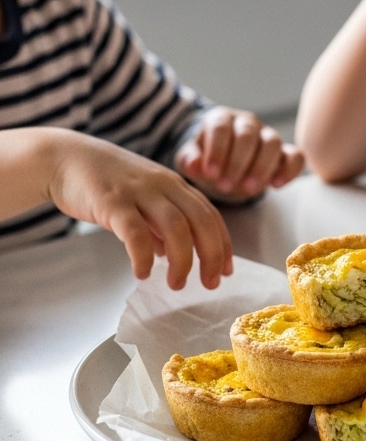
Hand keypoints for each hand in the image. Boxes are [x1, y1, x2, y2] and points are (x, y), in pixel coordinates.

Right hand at [47, 133, 232, 288]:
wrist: (64, 157)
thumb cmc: (104, 181)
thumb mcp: (141, 198)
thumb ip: (157, 224)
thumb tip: (169, 254)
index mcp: (174, 184)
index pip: (210, 215)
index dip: (223, 244)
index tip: (226, 270)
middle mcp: (162, 185)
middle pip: (201, 221)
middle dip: (211, 255)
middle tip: (209, 283)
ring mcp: (139, 192)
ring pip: (175, 227)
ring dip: (182, 260)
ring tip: (176, 284)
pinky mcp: (112, 201)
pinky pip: (135, 232)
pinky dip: (143, 256)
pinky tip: (141, 273)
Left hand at [175, 107, 303, 199]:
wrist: (223, 163)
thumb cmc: (206, 158)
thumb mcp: (191, 158)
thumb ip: (189, 159)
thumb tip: (194, 166)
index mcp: (221, 119)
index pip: (220, 128)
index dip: (216, 150)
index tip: (209, 173)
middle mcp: (247, 123)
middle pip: (247, 135)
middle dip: (237, 162)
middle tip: (225, 186)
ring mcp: (267, 136)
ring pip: (273, 142)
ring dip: (261, 167)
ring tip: (248, 190)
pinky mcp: (285, 153)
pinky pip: (296, 156)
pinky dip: (290, 169)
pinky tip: (276, 185)